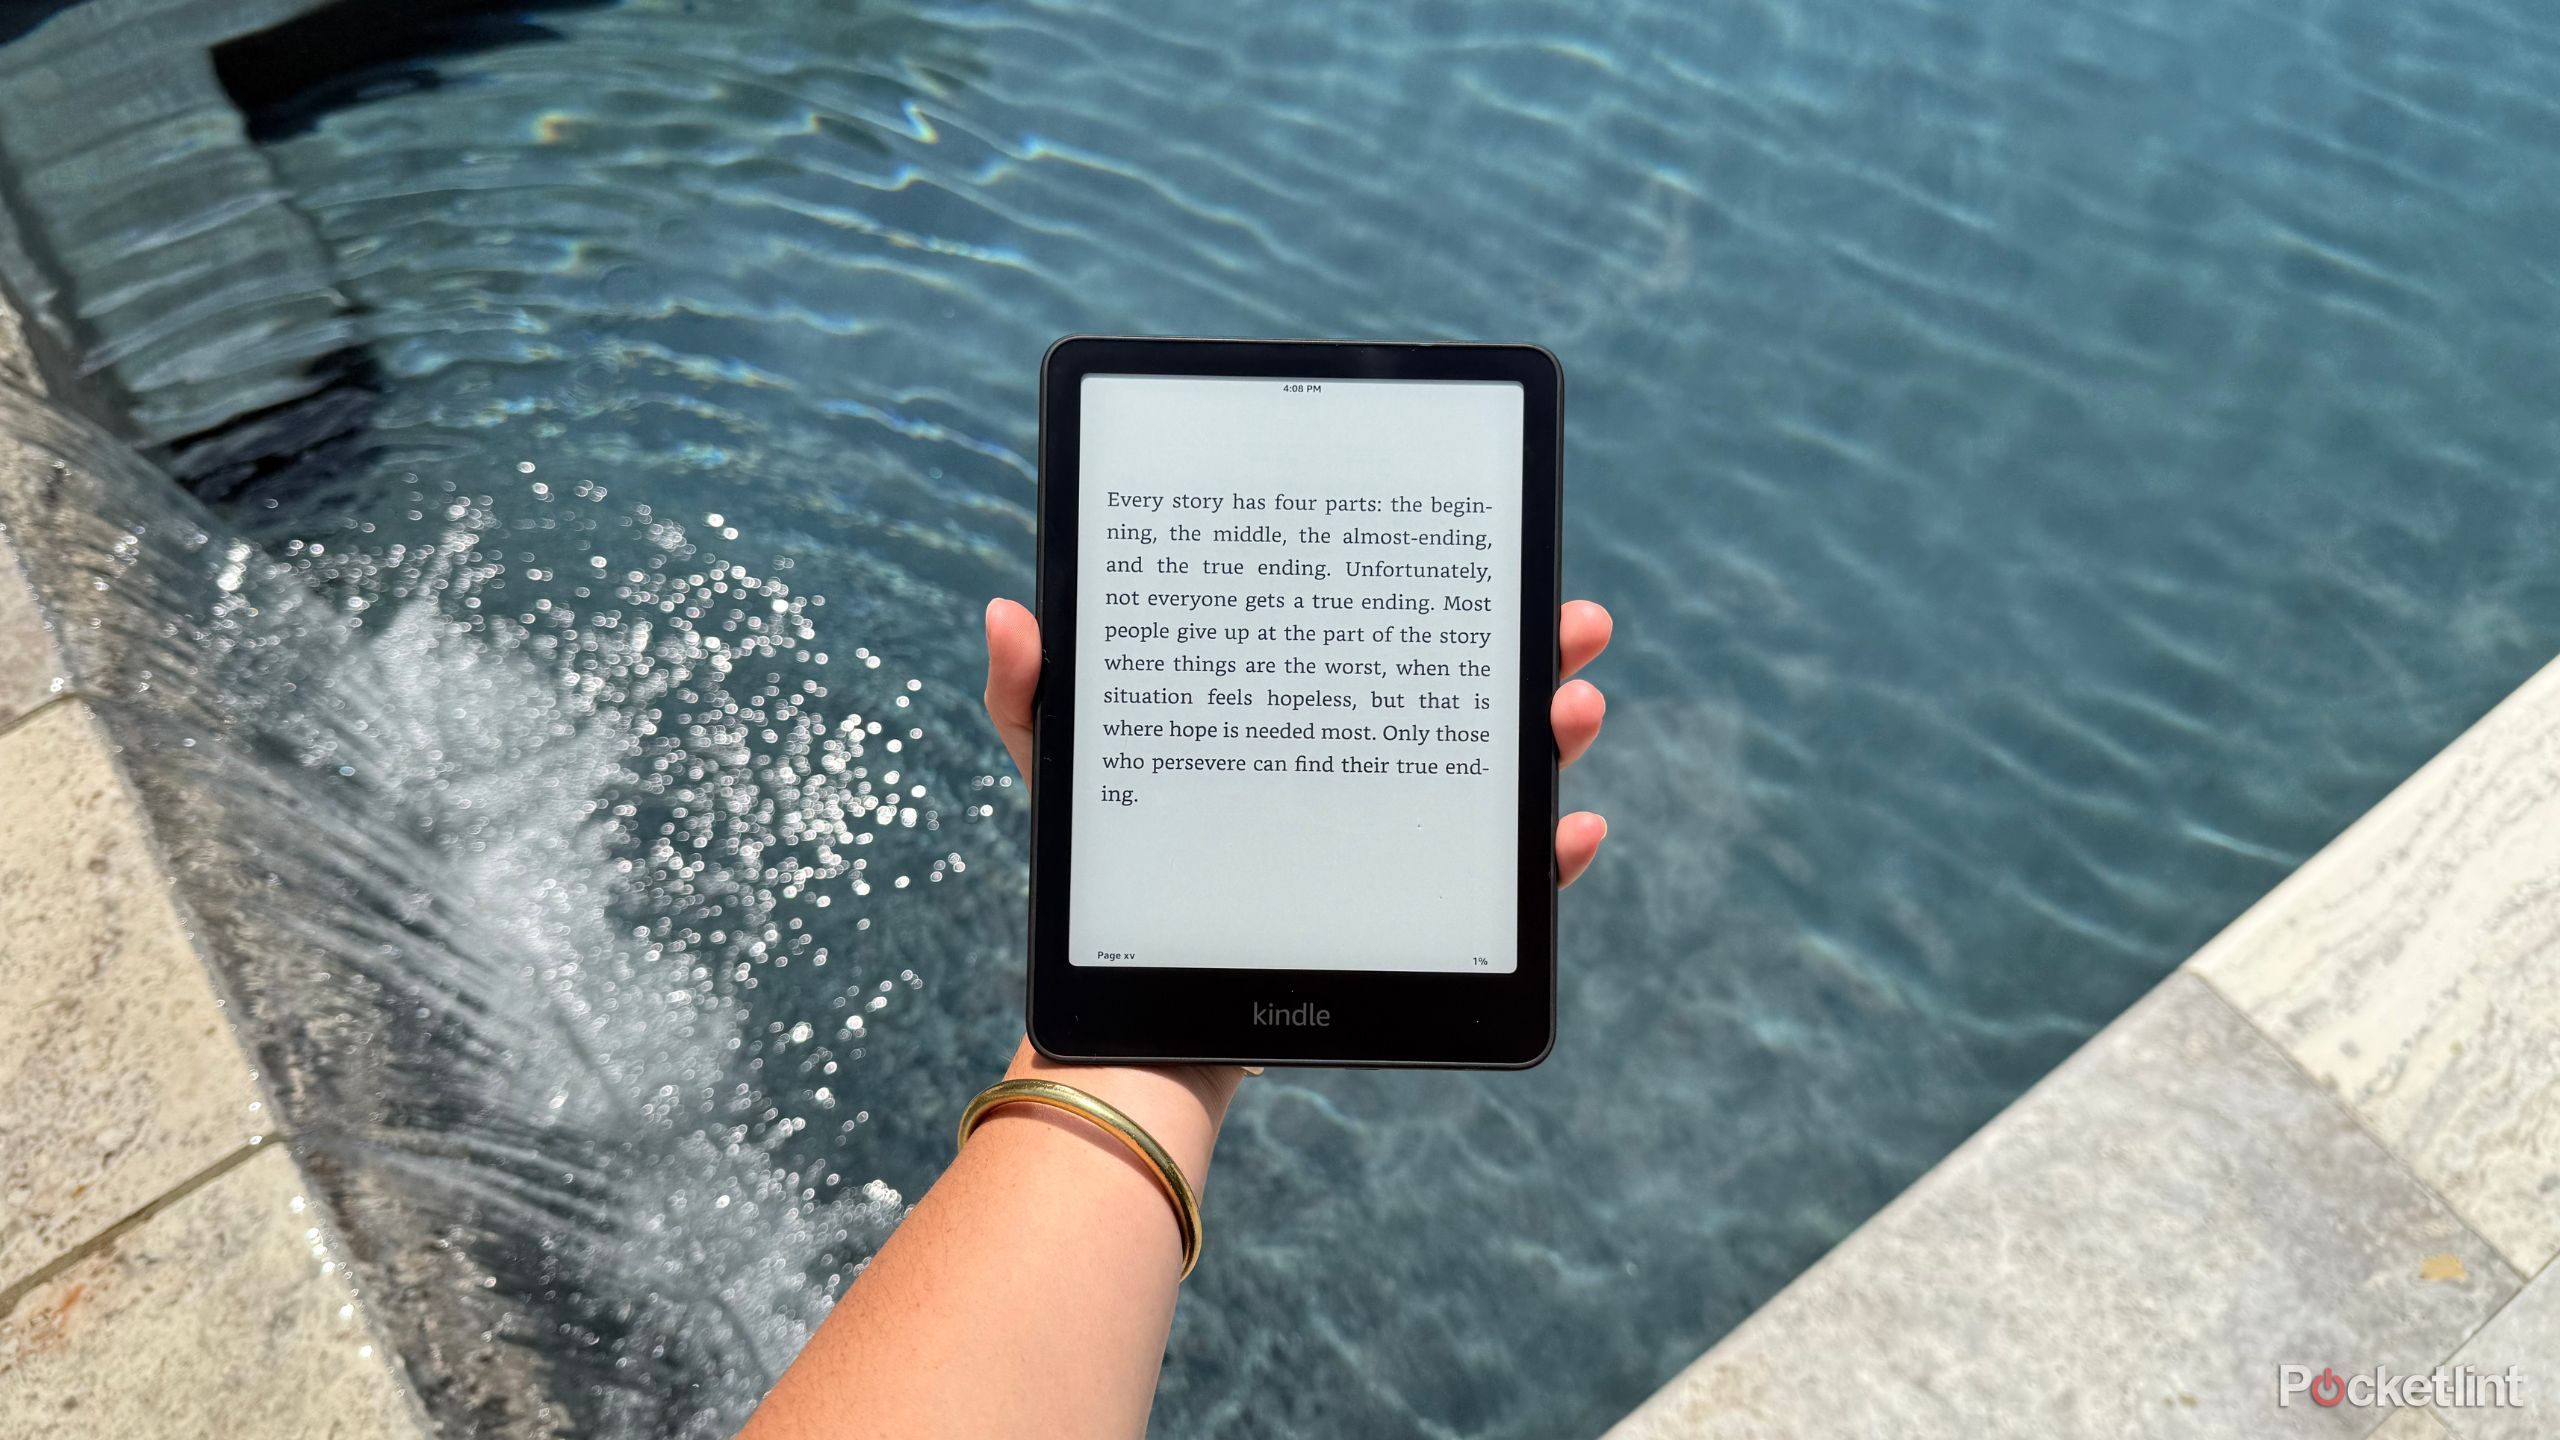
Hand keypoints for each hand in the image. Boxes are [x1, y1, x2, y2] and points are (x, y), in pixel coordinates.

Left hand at [981, 598, 1613, 883]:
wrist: (1135, 1031)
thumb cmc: (1107, 892)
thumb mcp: (1067, 782)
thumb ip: (1034, 700)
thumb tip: (1010, 610)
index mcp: (1295, 718)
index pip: (1377, 635)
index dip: (1437, 590)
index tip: (1490, 549)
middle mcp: (1355, 771)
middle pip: (1457, 695)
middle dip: (1528, 652)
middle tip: (1572, 625)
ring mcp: (1391, 846)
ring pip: (1494, 783)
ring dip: (1547, 743)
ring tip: (1571, 713)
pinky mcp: (1412, 922)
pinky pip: (1498, 891)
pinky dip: (1546, 863)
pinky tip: (1572, 835)